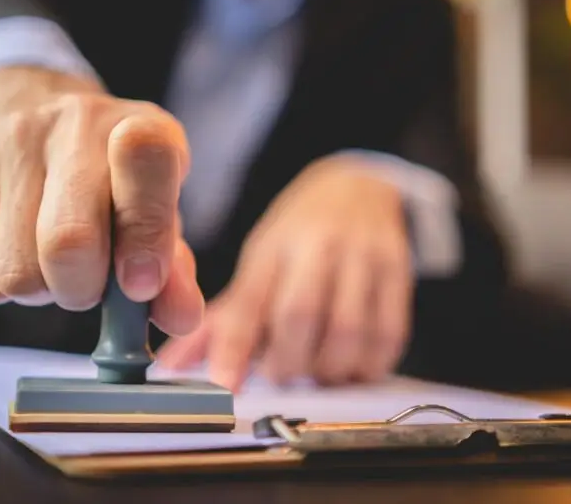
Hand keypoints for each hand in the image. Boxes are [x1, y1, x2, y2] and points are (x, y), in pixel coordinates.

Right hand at [0, 66, 202, 336]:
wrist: (32, 102)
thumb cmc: (110, 173)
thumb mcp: (156, 204)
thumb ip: (174, 267)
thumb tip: (181, 319)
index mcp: (139, 128)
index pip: (146, 163)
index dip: (145, 234)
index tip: (140, 284)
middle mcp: (75, 124)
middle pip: (67, 240)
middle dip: (83, 289)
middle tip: (90, 284)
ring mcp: (11, 143)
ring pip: (18, 270)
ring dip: (42, 290)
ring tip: (53, 262)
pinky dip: (5, 287)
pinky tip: (20, 250)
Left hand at [157, 156, 413, 389]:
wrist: (358, 185)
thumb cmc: (299, 234)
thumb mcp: (258, 261)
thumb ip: (223, 316)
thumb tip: (171, 366)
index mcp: (273, 245)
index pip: (249, 301)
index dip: (233, 348)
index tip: (224, 386)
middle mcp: (318, 245)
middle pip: (300, 316)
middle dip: (287, 363)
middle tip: (280, 373)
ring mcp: (363, 255)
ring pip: (349, 331)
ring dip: (329, 369)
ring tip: (318, 370)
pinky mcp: (399, 269)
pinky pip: (389, 333)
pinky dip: (369, 363)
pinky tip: (352, 364)